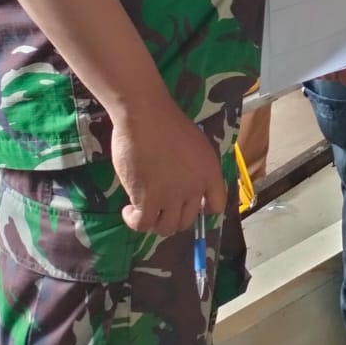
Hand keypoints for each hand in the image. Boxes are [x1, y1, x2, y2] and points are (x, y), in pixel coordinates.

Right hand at [112, 97, 226, 235]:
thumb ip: (195, 168)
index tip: (189, 203)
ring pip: (166, 227)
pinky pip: (143, 224)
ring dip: (155, 223)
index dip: (203, 209)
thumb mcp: (196, 145)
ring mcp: (171, 196)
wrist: (147, 116)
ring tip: (144, 211)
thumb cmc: (169, 123)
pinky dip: (134, 221)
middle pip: (188, 220)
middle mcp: (195, 189)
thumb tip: (185, 183)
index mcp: (210, 173)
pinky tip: (128, 210)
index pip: (217, 205)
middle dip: (174, 217)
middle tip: (160, 207)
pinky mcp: (147, 199)